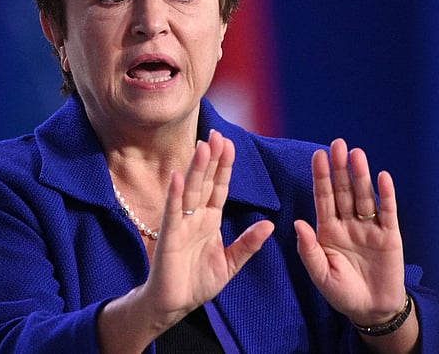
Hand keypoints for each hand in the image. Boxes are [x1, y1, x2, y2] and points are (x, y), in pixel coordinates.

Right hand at [101, 130, 273, 350]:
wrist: (174, 305)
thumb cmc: (198, 283)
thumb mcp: (230, 263)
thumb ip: (248, 244)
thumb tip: (269, 225)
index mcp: (210, 220)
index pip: (219, 187)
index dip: (224, 166)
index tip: (229, 143)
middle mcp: (195, 217)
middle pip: (205, 182)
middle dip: (211, 158)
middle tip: (217, 134)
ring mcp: (181, 224)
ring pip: (190, 191)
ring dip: (196, 169)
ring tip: (202, 146)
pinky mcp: (168, 238)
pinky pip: (172, 213)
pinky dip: (174, 195)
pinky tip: (178, 177)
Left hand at [294, 138, 406, 326]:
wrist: (371, 309)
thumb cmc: (342, 293)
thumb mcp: (320, 275)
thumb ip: (309, 250)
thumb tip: (298, 223)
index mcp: (328, 230)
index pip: (323, 198)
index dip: (320, 177)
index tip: (318, 156)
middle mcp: (348, 223)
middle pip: (343, 191)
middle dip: (340, 168)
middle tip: (338, 144)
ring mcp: (369, 227)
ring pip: (364, 196)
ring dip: (361, 175)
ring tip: (357, 154)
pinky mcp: (389, 235)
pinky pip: (388, 211)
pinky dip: (386, 195)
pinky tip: (383, 177)